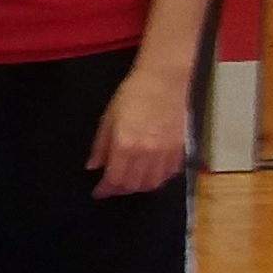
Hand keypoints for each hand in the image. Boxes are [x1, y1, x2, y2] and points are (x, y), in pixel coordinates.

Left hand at [88, 64, 190, 197]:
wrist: (164, 81)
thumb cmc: (133, 94)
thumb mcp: (108, 117)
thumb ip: (100, 146)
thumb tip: (92, 166)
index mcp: (125, 145)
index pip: (114, 179)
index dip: (105, 189)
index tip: (98, 192)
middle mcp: (146, 154)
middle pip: (133, 185)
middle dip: (120, 190)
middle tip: (112, 186)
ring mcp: (165, 153)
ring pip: (152, 184)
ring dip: (138, 187)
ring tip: (129, 182)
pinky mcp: (179, 150)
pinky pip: (169, 174)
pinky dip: (158, 179)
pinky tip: (149, 174)